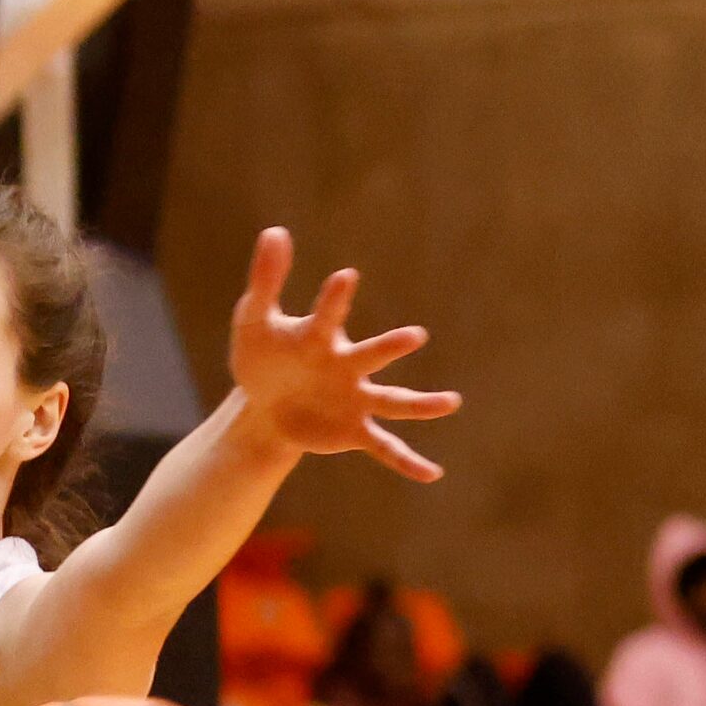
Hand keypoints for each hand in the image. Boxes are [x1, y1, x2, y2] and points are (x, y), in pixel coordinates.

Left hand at [229, 227, 459, 482]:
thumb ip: (265, 281)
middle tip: (415, 336)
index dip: (334, 299)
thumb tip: (274, 231)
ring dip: (420, 403)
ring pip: (392, 400)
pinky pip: (384, 447)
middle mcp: (347, 367)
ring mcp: (355, 399)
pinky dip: (407, 461)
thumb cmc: (264, 355)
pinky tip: (431, 475)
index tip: (345, 277)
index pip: (327, 316)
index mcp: (321, 338)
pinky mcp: (353, 431)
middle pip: (371, 356)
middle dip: (389, 347)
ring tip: (451, 403)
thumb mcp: (254, 321)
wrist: (264, 404)